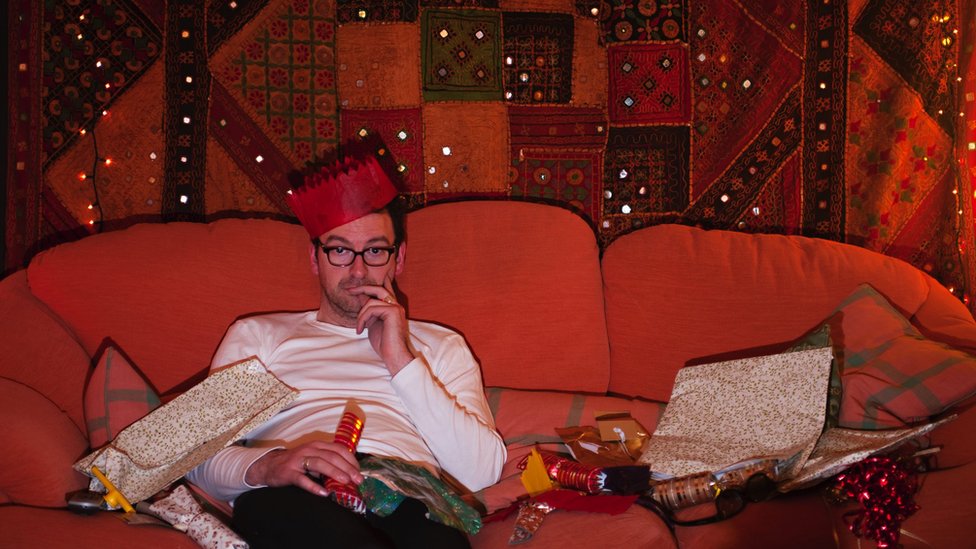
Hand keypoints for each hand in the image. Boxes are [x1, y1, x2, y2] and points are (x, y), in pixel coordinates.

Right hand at [244, 441, 362, 496]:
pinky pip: (302, 479)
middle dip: (347, 468)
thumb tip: (348, 474)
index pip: (339, 449)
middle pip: (332, 456)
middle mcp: (309, 450)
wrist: (270, 465)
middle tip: (358, 479)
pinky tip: (324, 493)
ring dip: (335, 473)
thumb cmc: (297, 463)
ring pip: (320, 464)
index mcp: (317, 445)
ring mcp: (298, 460)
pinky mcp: (289, 472)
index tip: (359, 471)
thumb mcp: (313, 457)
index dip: (351, 460)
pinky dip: (314, 486)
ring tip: (345, 482)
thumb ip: (328, 462)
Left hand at [348, 281, 414, 374]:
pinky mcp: (393, 312)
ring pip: (371, 301)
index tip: (360, 284)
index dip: (374, 284)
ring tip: (359, 327)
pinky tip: (360, 329)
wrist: (393, 355)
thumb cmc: (383, 343)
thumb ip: (368, 310)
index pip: (385, 290)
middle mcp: (396, 305)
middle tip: (349, 290)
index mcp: (392, 308)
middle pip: (378, 289)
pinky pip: (372, 309)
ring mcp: (396, 307)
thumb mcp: (372, 323)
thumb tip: (360, 297)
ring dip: (360, 314)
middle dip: (362, 288)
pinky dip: (363, 318)